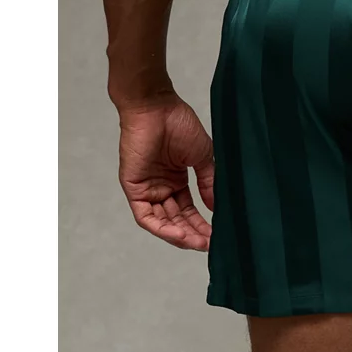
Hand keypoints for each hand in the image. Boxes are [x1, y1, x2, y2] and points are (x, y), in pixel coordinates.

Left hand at [117, 95, 214, 250]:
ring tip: (198, 243)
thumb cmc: (178, 124)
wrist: (156, 107)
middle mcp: (161, 187)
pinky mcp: (133, 188)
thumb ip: (209, 183)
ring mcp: (146, 189)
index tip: (218, 235)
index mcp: (176, 180)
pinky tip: (180, 235)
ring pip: (162, 222)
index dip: (202, 225)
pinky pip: (146, 216)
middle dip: (193, 234)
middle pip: (176, 220)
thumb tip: (216, 208)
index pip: (189, 211)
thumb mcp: (202, 157)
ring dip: (180, 235)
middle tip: (210, 244)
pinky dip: (162, 228)